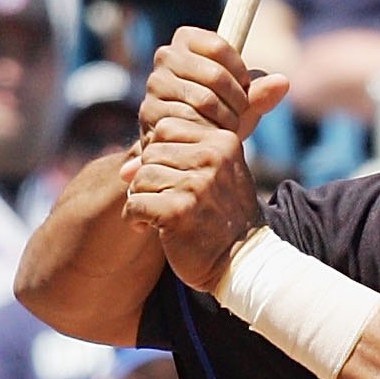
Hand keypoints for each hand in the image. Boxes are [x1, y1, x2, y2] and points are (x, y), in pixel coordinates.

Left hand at [127, 26, 288, 289]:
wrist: (243, 263)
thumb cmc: (226, 216)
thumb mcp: (223, 170)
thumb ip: (197, 144)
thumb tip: (198, 116)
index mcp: (224, 141)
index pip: (167, 128)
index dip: (163, 155)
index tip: (179, 180)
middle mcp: (212, 157)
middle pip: (152, 150)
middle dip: (152, 176)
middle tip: (172, 200)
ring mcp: (197, 184)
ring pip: (141, 177)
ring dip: (146, 199)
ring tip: (168, 216)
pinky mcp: (179, 210)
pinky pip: (136, 203)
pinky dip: (139, 219)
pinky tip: (160, 229)